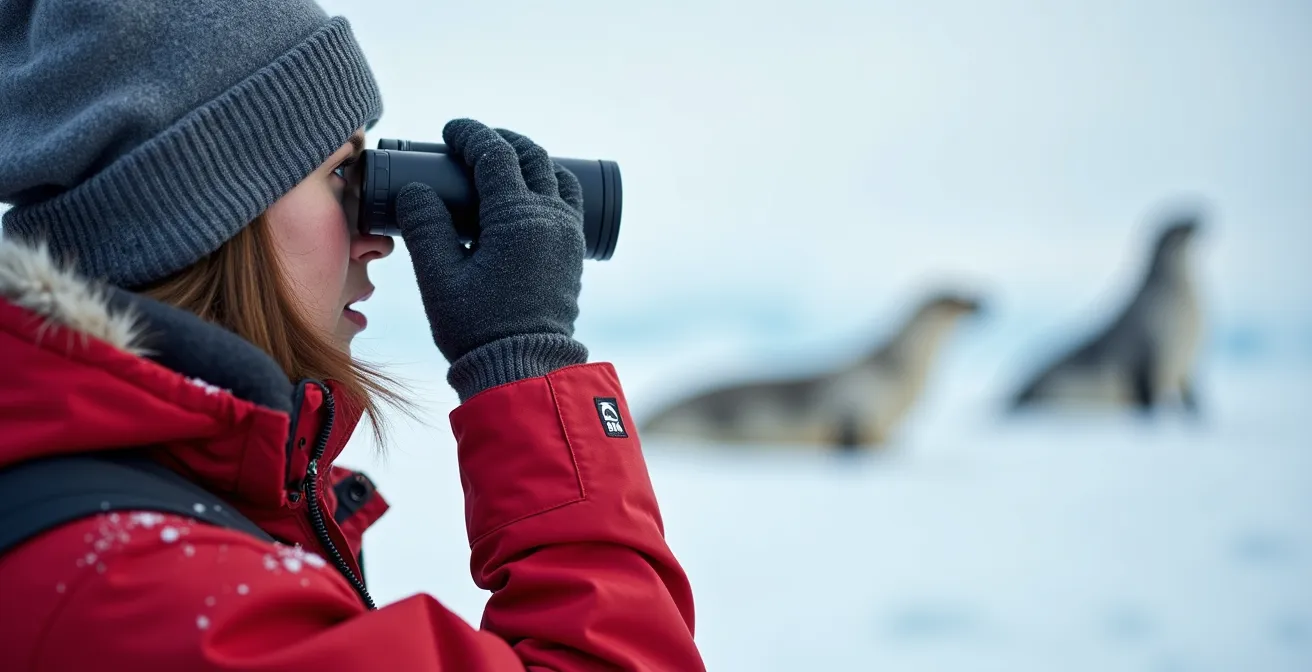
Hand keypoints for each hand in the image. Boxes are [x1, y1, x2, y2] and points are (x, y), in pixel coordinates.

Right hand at [395, 118, 587, 400]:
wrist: (523, 368)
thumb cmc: (476, 327)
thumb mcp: (438, 276)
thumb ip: (425, 227)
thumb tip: (416, 190)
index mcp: (517, 217)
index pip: (496, 154)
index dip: (471, 135)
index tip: (449, 132)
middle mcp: (551, 218)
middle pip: (533, 157)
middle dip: (503, 141)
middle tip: (474, 143)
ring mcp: (567, 235)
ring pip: (557, 178)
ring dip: (531, 163)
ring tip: (503, 167)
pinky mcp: (573, 254)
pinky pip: (567, 205)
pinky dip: (547, 188)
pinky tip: (526, 201)